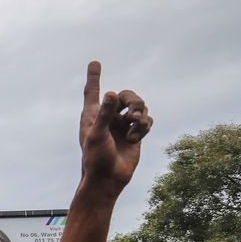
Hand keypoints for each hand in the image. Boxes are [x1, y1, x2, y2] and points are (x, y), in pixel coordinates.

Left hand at [79, 61, 152, 189]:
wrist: (108, 179)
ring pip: (140, 107)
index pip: (93, 91)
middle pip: (127, 95)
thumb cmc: (96, 159)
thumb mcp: (98, 135)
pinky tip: (135, 139)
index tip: (94, 62)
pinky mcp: (135, 133)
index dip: (94, 77)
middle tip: (134, 115)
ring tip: (134, 130)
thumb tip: (112, 93)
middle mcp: (108, 117)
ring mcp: (122, 125)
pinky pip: (147, 120)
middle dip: (134, 101)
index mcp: (93, 115)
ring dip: (141, 116)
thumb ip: (105, 114)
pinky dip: (144, 127)